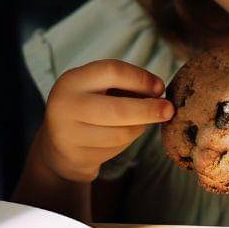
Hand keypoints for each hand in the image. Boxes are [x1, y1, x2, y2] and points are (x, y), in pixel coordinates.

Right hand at [37, 59, 174, 182]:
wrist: (58, 143)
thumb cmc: (90, 106)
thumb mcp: (100, 88)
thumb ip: (126, 86)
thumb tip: (159, 93)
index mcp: (73, 80)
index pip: (112, 71)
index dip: (141, 78)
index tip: (160, 87)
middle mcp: (65, 105)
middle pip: (118, 109)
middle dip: (149, 110)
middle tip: (170, 110)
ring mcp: (68, 134)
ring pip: (121, 133)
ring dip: (140, 127)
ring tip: (141, 121)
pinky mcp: (76, 156)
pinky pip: (115, 149)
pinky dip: (127, 141)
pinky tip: (122, 135)